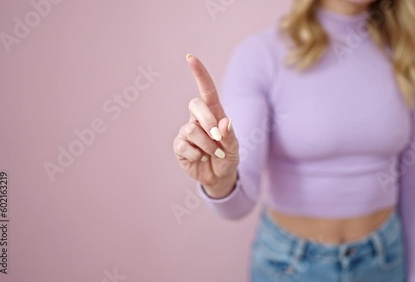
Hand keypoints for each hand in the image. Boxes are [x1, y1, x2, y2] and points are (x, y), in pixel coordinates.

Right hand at [173, 54, 239, 197]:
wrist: (220, 177)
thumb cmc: (228, 157)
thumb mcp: (234, 148)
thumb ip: (230, 136)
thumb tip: (224, 122)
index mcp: (214, 113)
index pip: (206, 90)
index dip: (199, 74)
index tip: (190, 57)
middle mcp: (198, 119)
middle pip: (195, 105)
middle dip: (207, 121)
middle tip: (218, 138)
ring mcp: (187, 132)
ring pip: (191, 130)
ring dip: (206, 145)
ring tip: (213, 154)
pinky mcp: (179, 146)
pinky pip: (184, 146)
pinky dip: (197, 155)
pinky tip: (200, 158)